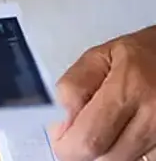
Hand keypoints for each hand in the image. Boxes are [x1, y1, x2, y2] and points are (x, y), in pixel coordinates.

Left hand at [49, 26, 155, 160]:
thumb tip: (60, 124)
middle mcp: (153, 117)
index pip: (88, 140)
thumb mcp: (97, 58)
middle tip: (80, 131)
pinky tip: (124, 133)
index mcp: (128, 90)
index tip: (61, 136)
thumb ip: (73, 88)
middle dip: (84, 150)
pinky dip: (126, 153)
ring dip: (106, 152)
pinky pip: (141, 160)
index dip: (67, 145)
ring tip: (107, 126)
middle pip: (105, 158)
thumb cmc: (137, 56)